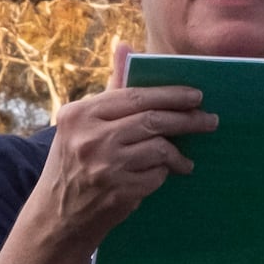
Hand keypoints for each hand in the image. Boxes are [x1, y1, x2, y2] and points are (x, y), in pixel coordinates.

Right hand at [21, 83, 214, 262]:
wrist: (55, 218)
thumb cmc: (72, 164)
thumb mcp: (80, 125)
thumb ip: (109, 88)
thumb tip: (124, 46)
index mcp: (80, 114)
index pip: (136, 96)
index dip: (171, 94)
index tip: (196, 95)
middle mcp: (90, 138)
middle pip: (153, 120)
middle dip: (187, 119)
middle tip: (209, 120)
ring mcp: (105, 166)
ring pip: (159, 148)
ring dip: (178, 153)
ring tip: (186, 158)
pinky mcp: (118, 192)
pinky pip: (156, 175)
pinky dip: (163, 174)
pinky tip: (164, 176)